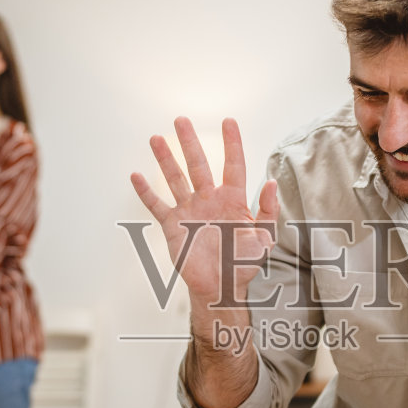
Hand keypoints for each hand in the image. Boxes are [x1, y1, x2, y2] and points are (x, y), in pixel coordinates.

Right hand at [129, 117, 279, 314]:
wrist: (221, 288)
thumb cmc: (244, 263)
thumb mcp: (263, 238)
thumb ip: (267, 211)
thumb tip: (271, 182)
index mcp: (232, 200)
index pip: (233, 165)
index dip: (232, 143)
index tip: (229, 121)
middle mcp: (209, 199)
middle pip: (198, 165)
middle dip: (189, 142)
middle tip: (181, 120)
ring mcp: (189, 210)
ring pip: (176, 179)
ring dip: (166, 159)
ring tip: (156, 139)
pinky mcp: (173, 226)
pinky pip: (158, 205)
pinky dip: (146, 191)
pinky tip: (136, 176)